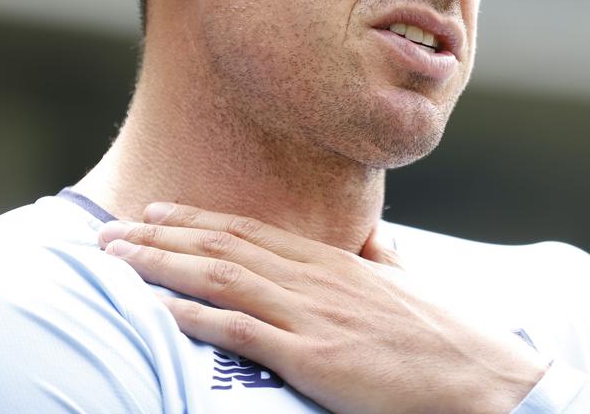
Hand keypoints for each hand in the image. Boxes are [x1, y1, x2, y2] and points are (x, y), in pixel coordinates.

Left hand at [98, 204, 546, 413]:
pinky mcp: (314, 358)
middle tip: (109, 232)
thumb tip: (373, 240)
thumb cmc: (443, 337)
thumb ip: (381, 260)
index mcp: (334, 262)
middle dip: (161, 237)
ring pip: (221, 278)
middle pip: (223, 247)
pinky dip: (193, 316)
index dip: (197, 220)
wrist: (479, 377)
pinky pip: (240, 332)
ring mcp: (311, 316)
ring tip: (116, 260)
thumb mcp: (407, 287)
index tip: (156, 212)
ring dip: (161, 266)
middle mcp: (314, 278)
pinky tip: (157, 309)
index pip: (251, 231)